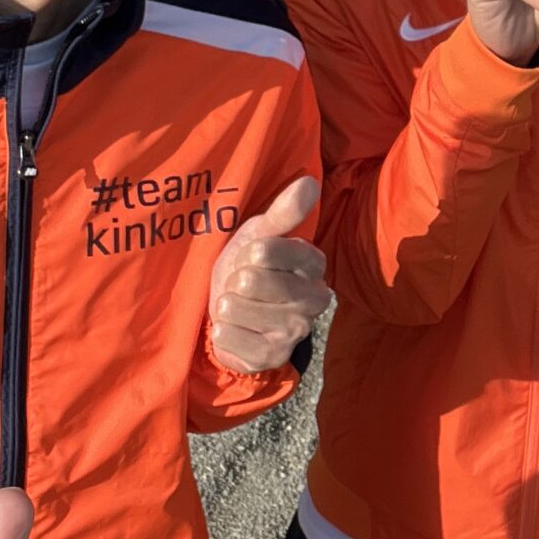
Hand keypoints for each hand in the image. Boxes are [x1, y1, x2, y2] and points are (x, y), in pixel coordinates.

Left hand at [207, 175, 329, 372]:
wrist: (234, 318)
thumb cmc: (247, 269)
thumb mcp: (258, 236)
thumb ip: (284, 212)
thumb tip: (309, 181)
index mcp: (313, 262)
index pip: (264, 249)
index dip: (247, 254)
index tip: (252, 259)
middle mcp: (315, 298)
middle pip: (249, 280)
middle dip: (234, 281)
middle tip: (243, 286)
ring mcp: (296, 330)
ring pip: (236, 307)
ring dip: (227, 306)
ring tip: (239, 307)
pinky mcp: (274, 357)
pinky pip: (229, 336)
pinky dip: (223, 331)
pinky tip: (235, 329)